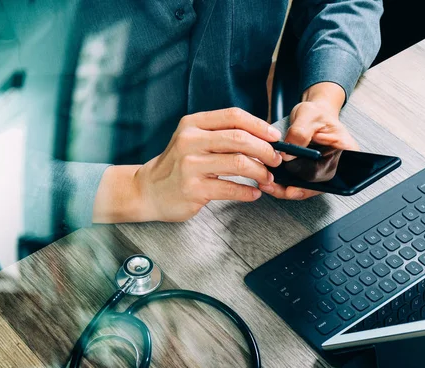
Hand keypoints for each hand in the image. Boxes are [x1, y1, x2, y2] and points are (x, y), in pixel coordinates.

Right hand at [93, 108, 281, 222]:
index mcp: (193, 124)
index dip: (259, 125)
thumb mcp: (193, 139)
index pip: (233, 116)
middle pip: (239, 139)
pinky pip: (231, 189)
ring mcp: (190, 165)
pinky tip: (254, 193)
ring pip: (238, 163)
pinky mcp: (193, 189)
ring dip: (260, 172)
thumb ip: (220, 134)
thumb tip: (262, 136)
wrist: (148, 190)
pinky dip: (248, 192)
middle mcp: (190, 141)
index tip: (275, 137)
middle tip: (276, 160)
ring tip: (267, 177)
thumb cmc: (178, 164)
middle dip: (265, 150)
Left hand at [260, 82, 358, 199]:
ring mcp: (324, 169)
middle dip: (293, 188)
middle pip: (317, 185)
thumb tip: (288, 154)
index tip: (291, 189)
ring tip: (268, 185)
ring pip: (306, 187)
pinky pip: (300, 182)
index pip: (328, 173)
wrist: (313, 114)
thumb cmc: (317, 112)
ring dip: (286, 188)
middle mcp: (338, 164)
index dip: (309, 184)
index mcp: (346, 150)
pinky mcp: (312, 171)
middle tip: (272, 186)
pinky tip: (272, 181)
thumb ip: (299, 133)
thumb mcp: (308, 116)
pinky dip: (285, 182)